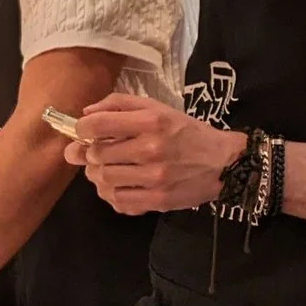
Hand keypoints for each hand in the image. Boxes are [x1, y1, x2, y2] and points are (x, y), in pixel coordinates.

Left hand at [68, 93, 242, 215]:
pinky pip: (118, 200)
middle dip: (88, 154)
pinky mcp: (157, 201)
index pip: (98, 125)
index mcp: (151, 122)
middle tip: (95, 153)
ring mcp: (154, 178)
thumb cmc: (186, 132)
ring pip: (104, 179)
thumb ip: (120, 104)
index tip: (83, 132)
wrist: (223, 163)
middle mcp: (151, 149)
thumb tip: (86, 113)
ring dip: (97, 174)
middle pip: (97, 155)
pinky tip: (118, 185)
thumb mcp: (157, 109)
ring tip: (105, 169)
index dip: (82, 129)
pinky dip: (111, 194)